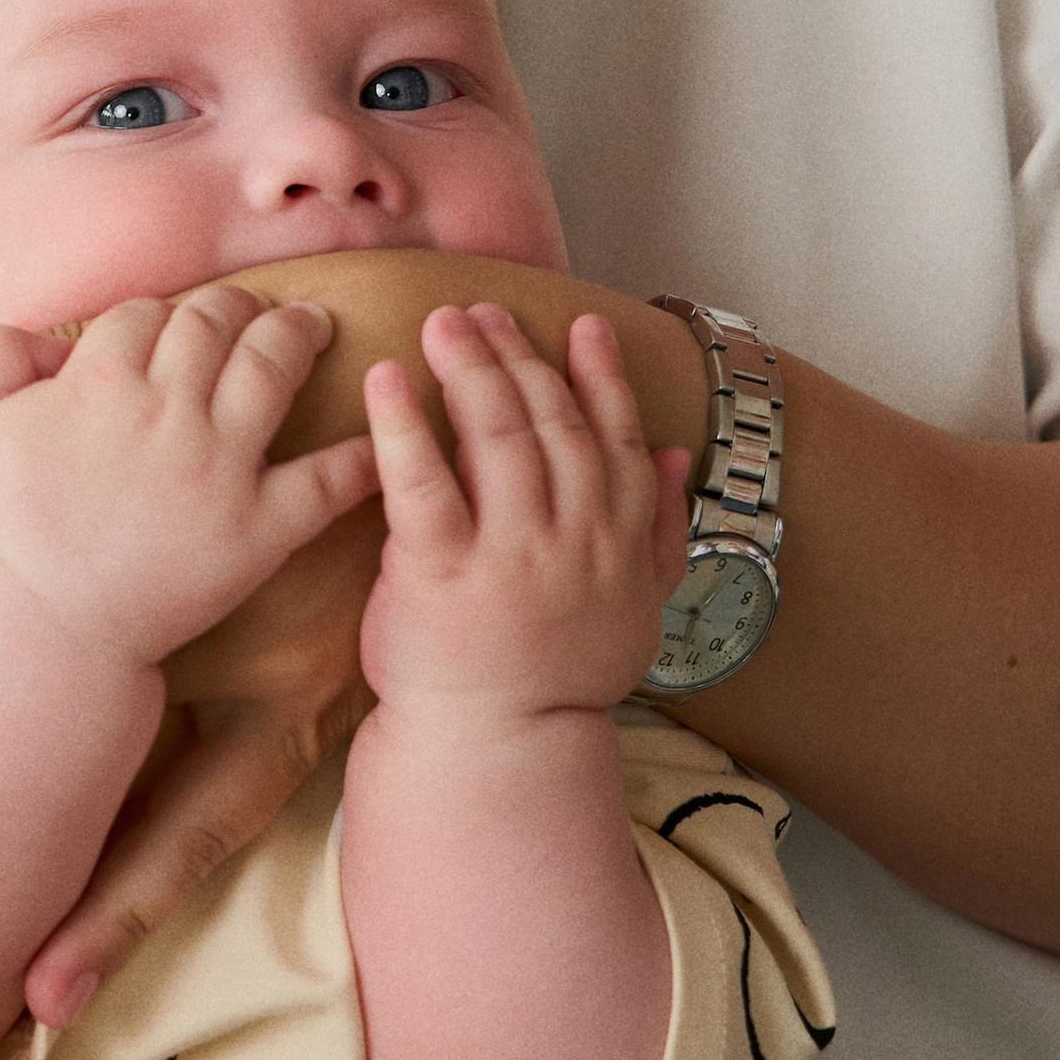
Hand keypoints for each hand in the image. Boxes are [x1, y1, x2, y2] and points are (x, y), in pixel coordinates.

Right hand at [0, 288, 378, 670]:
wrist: (39, 628)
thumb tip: (39, 334)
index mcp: (102, 379)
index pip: (145, 314)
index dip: (156, 314)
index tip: (167, 324)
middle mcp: (170, 408)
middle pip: (216, 324)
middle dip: (237, 306)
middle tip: (254, 308)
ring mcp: (222, 467)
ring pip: (274, 369)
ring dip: (298, 335)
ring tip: (315, 325)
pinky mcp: (260, 529)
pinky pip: (325, 483)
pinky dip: (359, 458)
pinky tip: (380, 438)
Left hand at [360, 305, 690, 735]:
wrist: (495, 749)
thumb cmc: (554, 676)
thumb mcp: (634, 607)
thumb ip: (659, 530)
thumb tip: (674, 455)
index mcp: (618, 541)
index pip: (616, 437)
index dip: (600, 375)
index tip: (580, 325)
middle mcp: (573, 538)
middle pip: (550, 422)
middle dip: (518, 356)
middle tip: (481, 310)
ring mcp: (508, 554)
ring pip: (498, 436)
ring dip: (470, 368)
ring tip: (441, 322)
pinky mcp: (438, 573)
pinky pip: (422, 483)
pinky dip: (402, 423)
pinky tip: (385, 379)